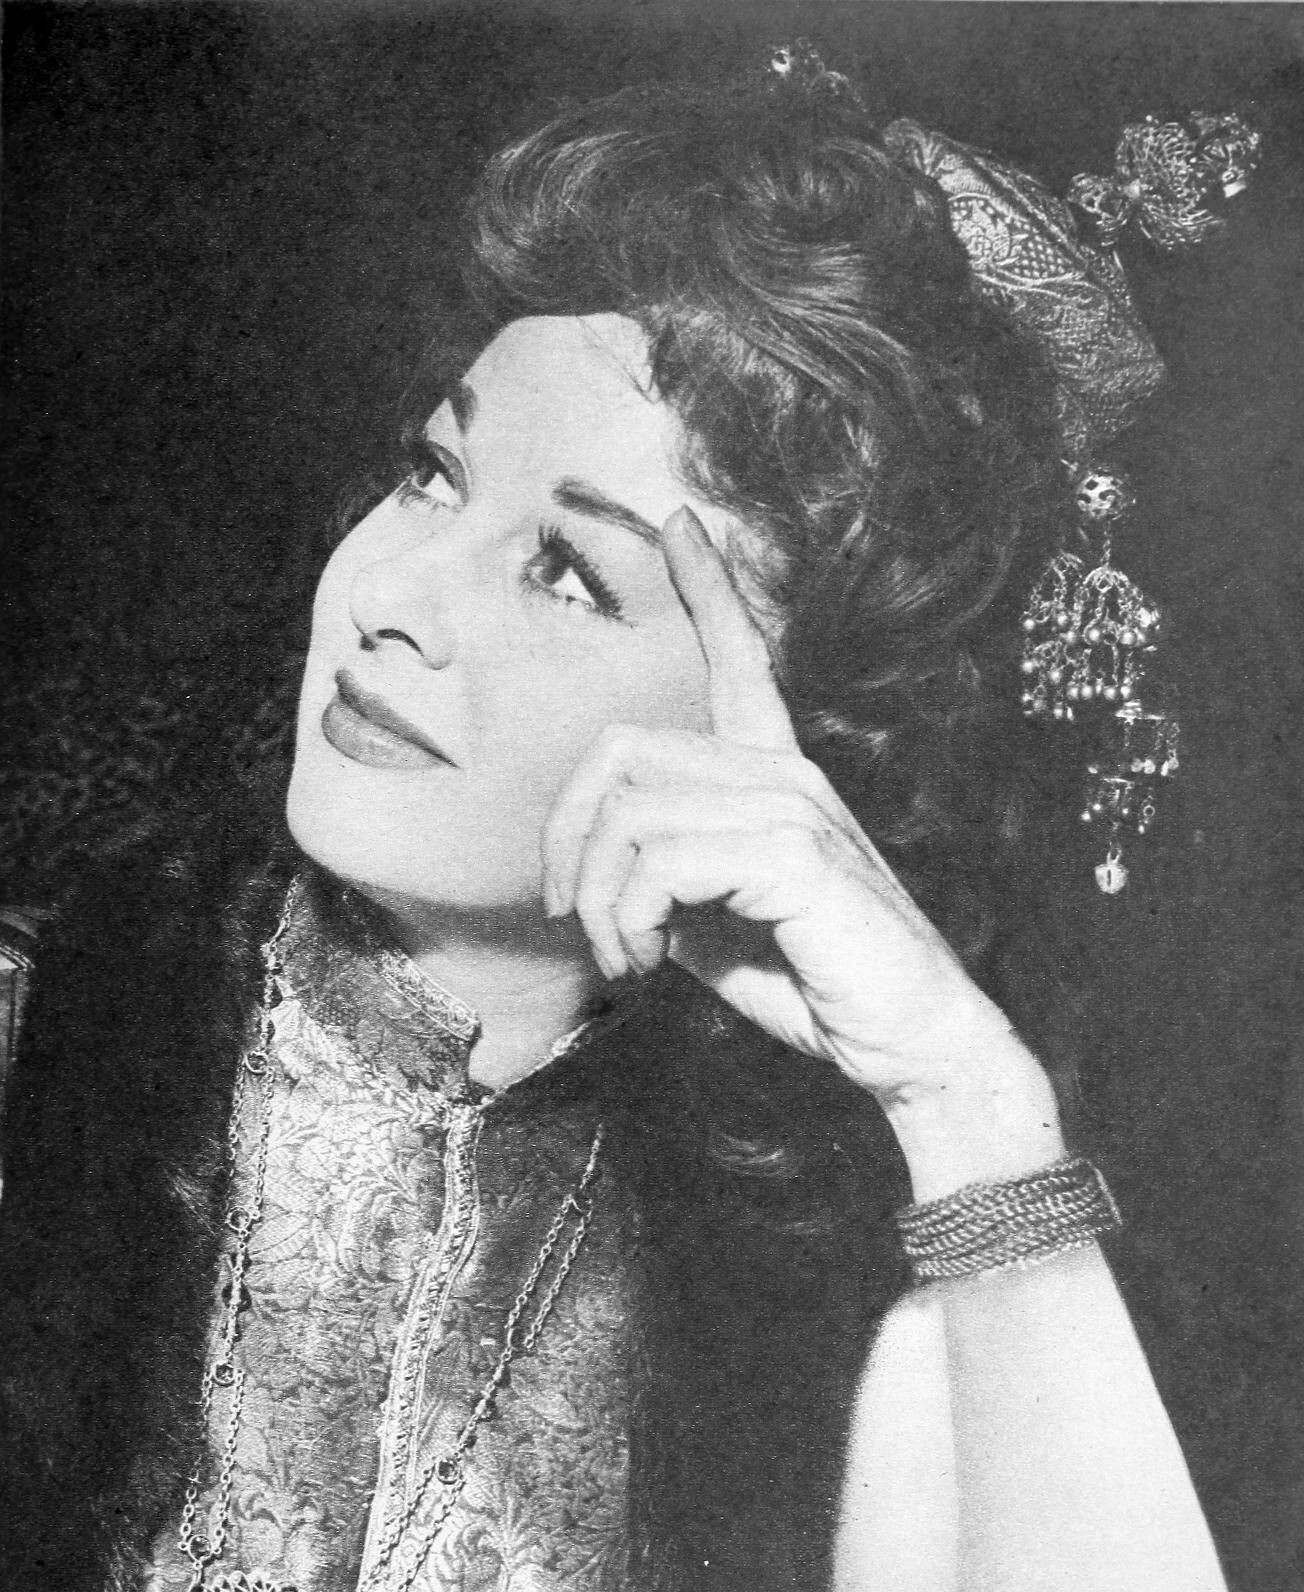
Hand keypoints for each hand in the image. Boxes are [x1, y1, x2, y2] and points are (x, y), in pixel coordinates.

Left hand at [542, 508, 1062, 1196]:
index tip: (681, 527)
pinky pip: (661, 859)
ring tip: (624, 958)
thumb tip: (602, 878)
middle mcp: (787, 775)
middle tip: (577, 919)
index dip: (710, 591)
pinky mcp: (794, 854)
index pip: (743, 663)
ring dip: (600, 899)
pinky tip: (648, 961)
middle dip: (569, 841)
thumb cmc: (821, 989)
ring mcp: (794, 806)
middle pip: (623, 749)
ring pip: (630, 812)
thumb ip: (669, 886)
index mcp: (777, 781)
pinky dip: (630, 918)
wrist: (912, 1046)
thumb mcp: (719, 931)